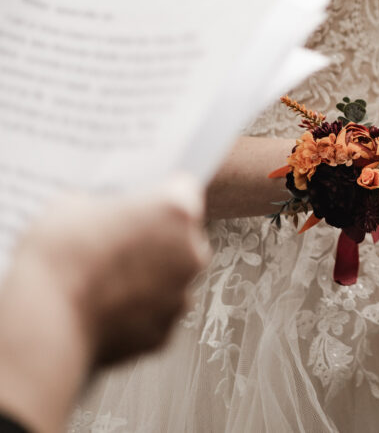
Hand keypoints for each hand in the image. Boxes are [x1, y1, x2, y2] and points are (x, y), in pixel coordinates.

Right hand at [23, 174, 210, 365]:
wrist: (43, 320)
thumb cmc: (57, 258)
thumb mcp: (72, 206)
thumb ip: (104, 205)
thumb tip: (101, 212)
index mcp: (176, 209)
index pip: (183, 190)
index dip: (158, 196)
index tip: (143, 203)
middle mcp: (191, 251)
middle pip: (182, 238)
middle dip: (156, 240)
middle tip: (116, 245)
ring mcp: (181, 294)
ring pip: (171, 279)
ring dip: (148, 278)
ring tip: (104, 281)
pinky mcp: (165, 332)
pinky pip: (155, 314)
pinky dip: (137, 312)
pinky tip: (104, 309)